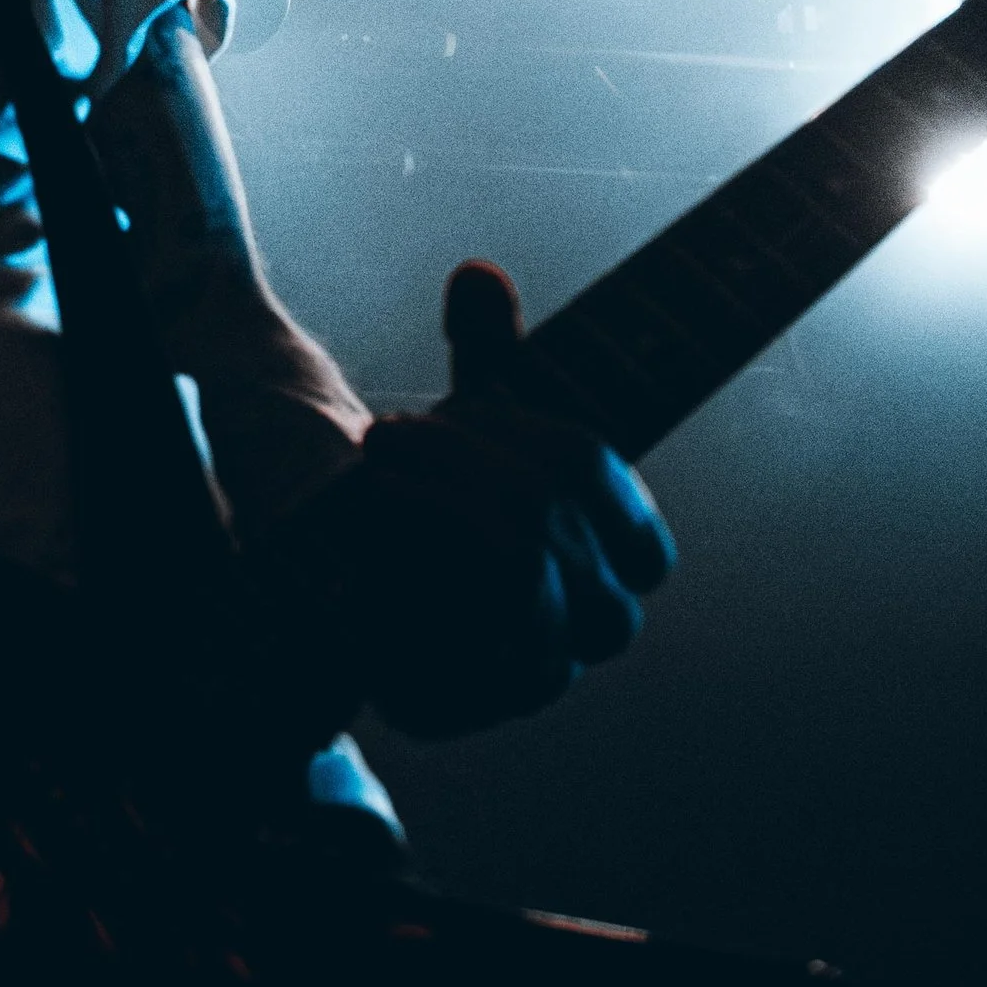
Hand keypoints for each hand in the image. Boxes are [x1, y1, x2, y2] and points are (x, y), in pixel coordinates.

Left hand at [256, 262, 674, 741]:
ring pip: (518, 568)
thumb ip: (488, 352)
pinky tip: (359, 552)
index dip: (522, 426)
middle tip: (379, 434)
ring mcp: (542, 672)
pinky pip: (451, 637)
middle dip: (454, 458)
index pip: (593, 467)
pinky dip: (401, 580)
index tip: (459, 405)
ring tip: (370, 479)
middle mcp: (603, 619)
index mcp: (627, 546)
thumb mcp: (476, 418)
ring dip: (432, 506)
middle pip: (546, 507)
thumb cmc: (460, 500)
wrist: (389, 608)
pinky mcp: (471, 709)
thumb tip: (478, 278)